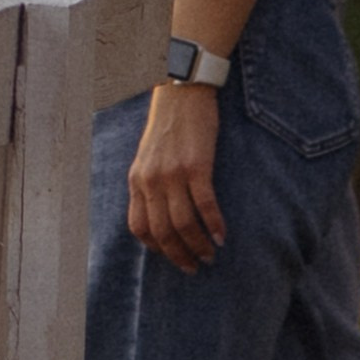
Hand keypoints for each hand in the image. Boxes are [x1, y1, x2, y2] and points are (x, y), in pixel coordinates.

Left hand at [128, 83, 224, 272]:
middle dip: (179, 255)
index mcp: (136, 179)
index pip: (139, 227)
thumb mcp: (147, 157)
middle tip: (195, 266)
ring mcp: (172, 173)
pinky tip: (222, 236)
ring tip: (210, 255)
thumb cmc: (168, 127)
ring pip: (183, 224)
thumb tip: (161, 214)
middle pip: (162, 231)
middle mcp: (151, 179)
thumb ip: (149, 184)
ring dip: (198, 246)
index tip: (172, 257)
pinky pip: (205, 205)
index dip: (155, 248)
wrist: (181, 93)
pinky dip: (215, 225)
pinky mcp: (196, 166)